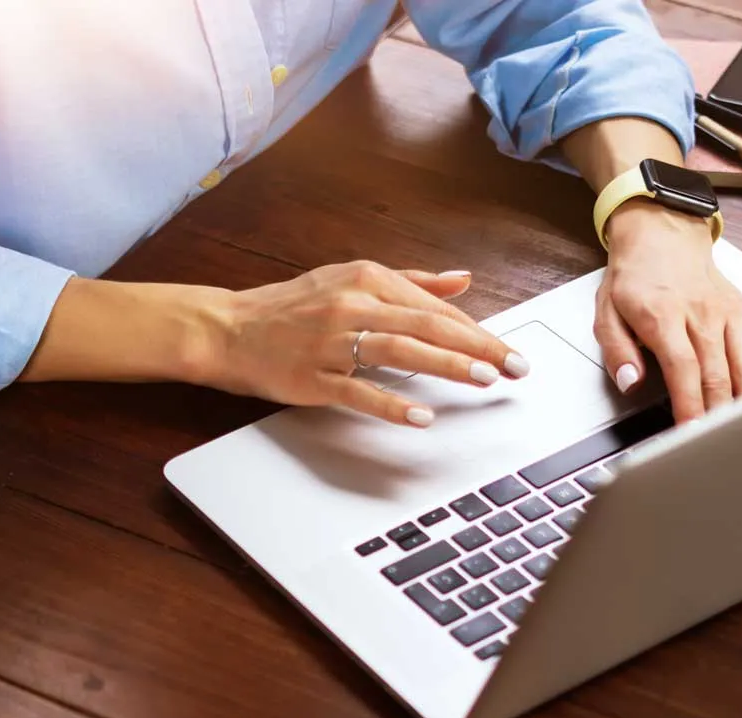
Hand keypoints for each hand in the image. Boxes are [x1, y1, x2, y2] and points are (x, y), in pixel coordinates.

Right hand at [193, 261, 530, 426]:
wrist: (228, 328)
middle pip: (427, 326)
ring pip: (400, 351)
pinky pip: (358, 390)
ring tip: (482, 379)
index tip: (508, 351)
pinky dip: (391, 404)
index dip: (477, 330)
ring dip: (446, 365)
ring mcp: (331, 341)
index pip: (434, 308)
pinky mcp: (313, 375)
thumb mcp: (351, 280)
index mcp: (366, 279)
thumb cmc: (291, 307)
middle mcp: (352, 305)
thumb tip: (462, 280)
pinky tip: (421, 415)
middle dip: (477, 347)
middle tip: (513, 367)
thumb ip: (411, 281)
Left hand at [593, 202, 741, 422]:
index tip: (691, 434)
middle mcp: (703, 316)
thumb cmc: (635, 276)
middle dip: (720, 416)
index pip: (683, 369)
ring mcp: (731, 315)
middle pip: (718, 375)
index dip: (690, 405)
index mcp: (665, 317)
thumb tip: (630, 382)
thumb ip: (617, 350)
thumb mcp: (606, 311)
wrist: (661, 234)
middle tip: (720, 448)